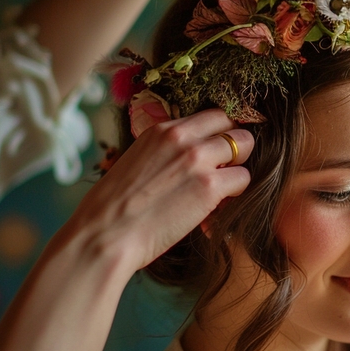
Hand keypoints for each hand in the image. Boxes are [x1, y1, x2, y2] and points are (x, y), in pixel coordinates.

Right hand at [67, 109, 254, 272]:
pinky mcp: (209, 186)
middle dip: (236, 145)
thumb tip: (187, 159)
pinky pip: (243, 178)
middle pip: (232, 124)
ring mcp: (197, 159)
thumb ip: (165, 153)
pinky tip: (219, 206)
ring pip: (245, 146)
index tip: (221, 149)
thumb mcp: (136, 162)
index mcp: (161, 130)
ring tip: (223, 189)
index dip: (221, 132)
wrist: (104, 235)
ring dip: (238, 167)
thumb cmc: (113, 209)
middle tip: (226, 168)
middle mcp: (182, 137)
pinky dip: (237, 192)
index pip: (210, 115)